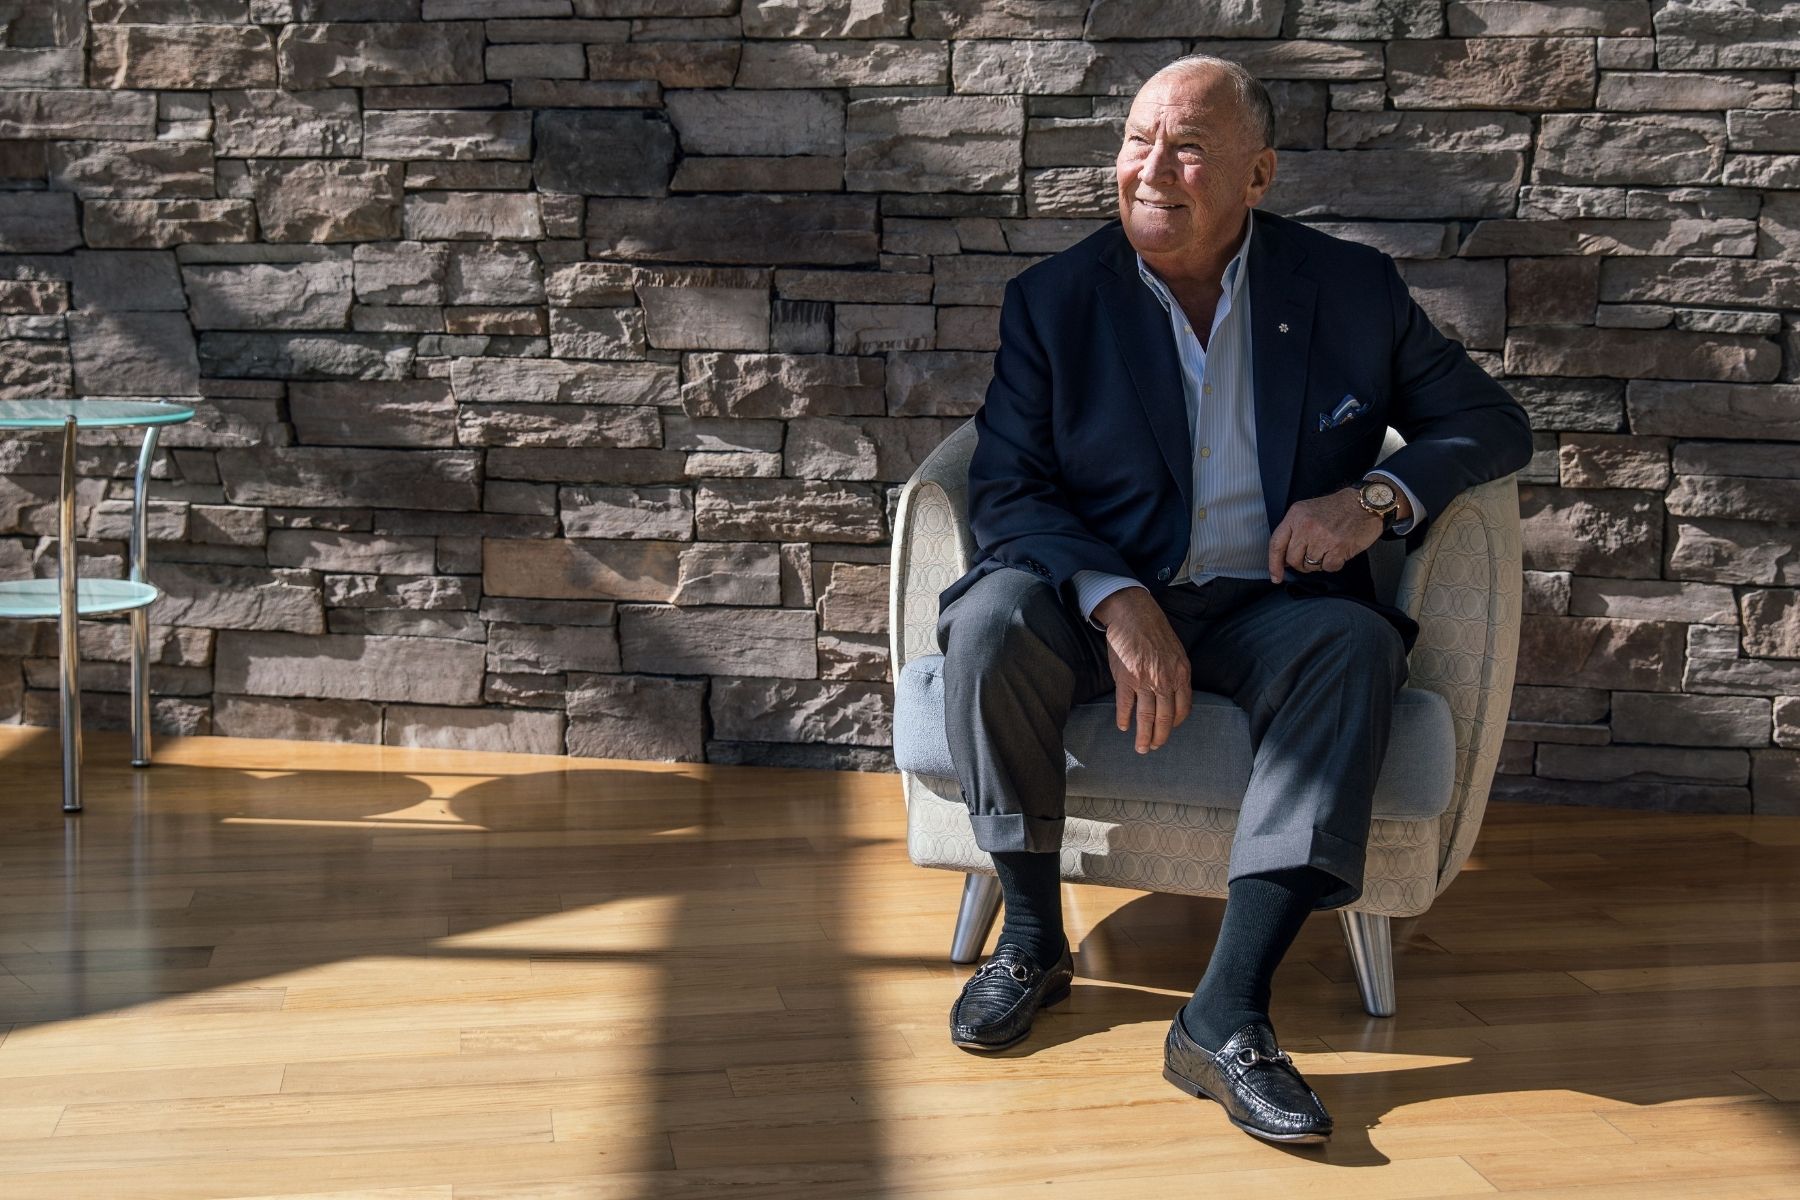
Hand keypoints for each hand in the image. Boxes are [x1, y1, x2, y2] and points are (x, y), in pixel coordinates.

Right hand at [1092, 588, 1190, 753]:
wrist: (1134, 614)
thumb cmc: (1154, 630)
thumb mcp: (1176, 651)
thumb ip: (1175, 673)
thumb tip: (1172, 694)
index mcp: (1181, 673)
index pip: (1183, 708)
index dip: (1175, 723)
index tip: (1168, 729)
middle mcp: (1165, 680)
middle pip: (1165, 717)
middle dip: (1160, 736)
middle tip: (1154, 748)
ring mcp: (1145, 680)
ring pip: (1146, 716)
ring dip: (1143, 735)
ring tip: (1141, 748)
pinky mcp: (1126, 678)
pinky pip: (1125, 704)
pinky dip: (1124, 718)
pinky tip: (1124, 727)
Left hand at [1267, 487, 1384, 580]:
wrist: (1365, 503)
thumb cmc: (1336, 508)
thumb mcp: (1307, 511)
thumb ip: (1293, 531)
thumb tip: (1284, 560)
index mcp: (1296, 516)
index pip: (1276, 544)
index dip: (1274, 564)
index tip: (1276, 577)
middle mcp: (1306, 526)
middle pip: (1293, 559)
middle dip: (1301, 563)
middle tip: (1312, 555)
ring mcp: (1322, 537)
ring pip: (1310, 566)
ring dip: (1319, 563)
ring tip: (1328, 549)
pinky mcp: (1339, 547)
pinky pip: (1328, 568)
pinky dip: (1333, 564)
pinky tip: (1338, 552)